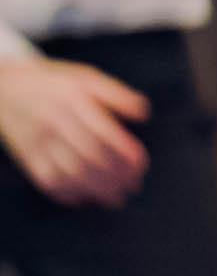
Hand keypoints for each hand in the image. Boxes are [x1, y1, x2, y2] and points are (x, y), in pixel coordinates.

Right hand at [0, 60, 150, 207]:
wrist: (5, 87)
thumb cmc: (53, 82)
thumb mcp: (86, 77)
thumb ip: (117, 94)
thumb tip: (144, 115)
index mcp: (74, 102)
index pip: (104, 134)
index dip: (125, 153)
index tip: (141, 166)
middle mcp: (55, 123)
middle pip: (89, 157)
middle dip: (115, 177)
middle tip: (133, 187)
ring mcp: (38, 141)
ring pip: (69, 173)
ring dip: (96, 190)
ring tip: (115, 198)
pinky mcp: (26, 156)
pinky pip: (46, 180)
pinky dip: (66, 193)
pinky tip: (84, 197)